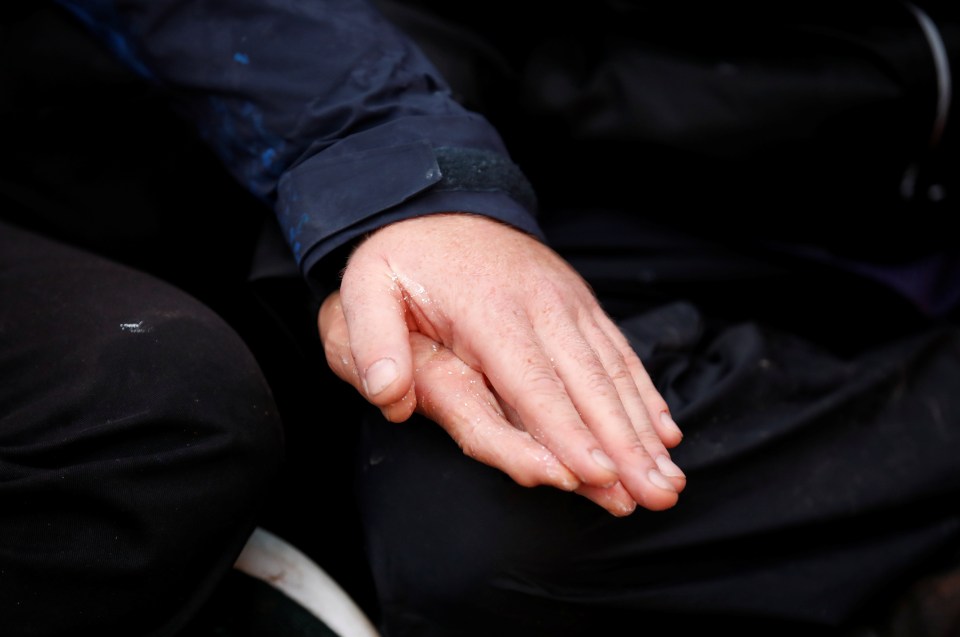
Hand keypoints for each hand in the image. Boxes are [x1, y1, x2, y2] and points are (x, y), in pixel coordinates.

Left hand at [318, 213, 684, 512]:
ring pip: (615, 374)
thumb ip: (372, 339)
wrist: (442, 201)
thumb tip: (389, 395)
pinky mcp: (579, 304)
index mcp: (487, 312)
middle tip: (657, 498)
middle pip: (589, 386)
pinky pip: (619, 352)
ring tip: (670, 482)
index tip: (599, 476)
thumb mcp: (366, 285)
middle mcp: (540, 308)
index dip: (566, 432)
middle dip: (626, 446)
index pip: (532, 383)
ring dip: (646, 430)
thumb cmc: (404, 254)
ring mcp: (566, 304)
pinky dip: (646, 394)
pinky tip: (666, 431)